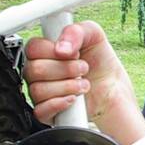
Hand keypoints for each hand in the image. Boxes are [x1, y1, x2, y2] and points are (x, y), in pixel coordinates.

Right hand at [22, 21, 136, 127]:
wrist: (112, 88)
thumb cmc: (99, 61)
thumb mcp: (93, 35)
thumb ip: (75, 31)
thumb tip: (61, 48)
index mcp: (44, 51)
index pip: (32, 48)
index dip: (53, 51)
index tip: (74, 53)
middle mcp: (38, 72)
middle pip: (34, 70)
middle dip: (65, 69)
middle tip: (83, 68)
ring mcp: (40, 92)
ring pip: (38, 90)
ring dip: (67, 86)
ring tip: (83, 84)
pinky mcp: (46, 112)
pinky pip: (40, 111)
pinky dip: (60, 104)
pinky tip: (74, 99)